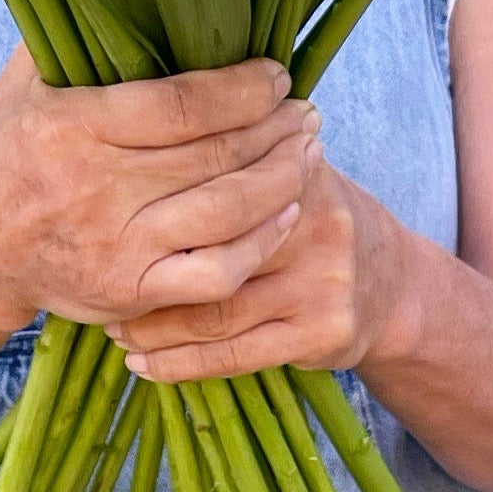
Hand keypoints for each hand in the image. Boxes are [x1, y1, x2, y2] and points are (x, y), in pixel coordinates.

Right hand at [0, 51, 325, 335]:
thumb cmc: (3, 150)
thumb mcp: (20, 81)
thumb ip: (70, 30)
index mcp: (71, 126)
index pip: (181, 105)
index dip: (243, 89)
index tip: (275, 74)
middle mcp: (95, 189)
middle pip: (214, 155)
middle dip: (276, 128)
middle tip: (307, 108)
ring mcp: (115, 249)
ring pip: (226, 213)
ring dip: (283, 178)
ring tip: (309, 149)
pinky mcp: (129, 294)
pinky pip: (215, 275)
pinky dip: (260, 243)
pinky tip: (285, 212)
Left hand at [105, 163, 406, 385]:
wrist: (394, 286)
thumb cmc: (310, 222)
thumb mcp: (288, 173)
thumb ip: (232, 157)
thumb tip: (133, 126)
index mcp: (295, 169)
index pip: (214, 183)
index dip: (154, 206)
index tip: (104, 220)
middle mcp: (312, 221)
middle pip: (211, 249)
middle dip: (147, 273)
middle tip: (99, 284)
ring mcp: (322, 280)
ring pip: (217, 311)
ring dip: (155, 327)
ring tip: (114, 330)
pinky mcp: (323, 332)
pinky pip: (236, 354)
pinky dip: (182, 364)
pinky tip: (144, 365)